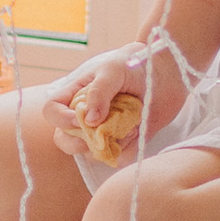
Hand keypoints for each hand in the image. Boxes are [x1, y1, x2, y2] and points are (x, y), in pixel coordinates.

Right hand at [49, 37, 184, 161]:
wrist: (166, 72)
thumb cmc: (133, 64)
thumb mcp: (113, 70)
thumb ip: (99, 92)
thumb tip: (88, 121)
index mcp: (76, 95)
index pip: (52, 111)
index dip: (61, 119)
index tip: (79, 119)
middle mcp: (85, 116)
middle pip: (65, 140)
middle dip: (78, 143)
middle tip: (99, 134)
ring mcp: (104, 131)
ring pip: (92, 153)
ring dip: (108, 144)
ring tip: (128, 123)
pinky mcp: (124, 141)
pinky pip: (118, 156)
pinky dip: (127, 148)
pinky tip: (138, 130)